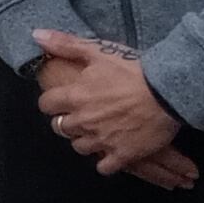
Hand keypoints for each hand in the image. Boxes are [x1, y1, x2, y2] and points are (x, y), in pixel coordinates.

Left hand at [33, 31, 196, 187]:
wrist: (167, 92)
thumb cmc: (133, 70)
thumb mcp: (98, 51)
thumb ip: (65, 45)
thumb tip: (36, 35)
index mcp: (75, 96)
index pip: (46, 105)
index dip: (51, 102)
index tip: (60, 100)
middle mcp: (84, 121)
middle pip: (61, 127)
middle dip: (67, 121)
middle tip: (81, 115)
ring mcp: (102, 140)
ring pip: (79, 147)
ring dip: (84, 140)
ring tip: (96, 132)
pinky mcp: (122, 155)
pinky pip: (104, 167)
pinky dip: (106, 161)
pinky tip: (112, 151)